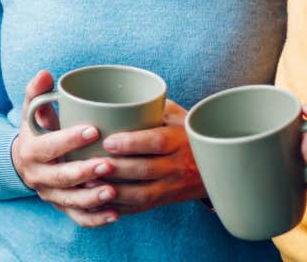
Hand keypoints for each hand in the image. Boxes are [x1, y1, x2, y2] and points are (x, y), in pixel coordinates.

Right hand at [10, 70, 118, 227]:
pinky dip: (96, 219)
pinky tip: (116, 214)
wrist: (25, 162)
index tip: (93, 130)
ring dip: (92, 198)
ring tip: (113, 191)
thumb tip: (45, 74)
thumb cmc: (38, 131)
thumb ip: (37, 93)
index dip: (69, 140)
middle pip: (60, 178)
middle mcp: (38, 177)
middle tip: (108, 163)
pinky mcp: (62, 207)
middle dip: (84, 172)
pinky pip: (78, 218)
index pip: (48, 147)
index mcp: (31, 151)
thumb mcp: (33, 112)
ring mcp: (51, 195)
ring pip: (70, 201)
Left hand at [99, 99, 205, 213]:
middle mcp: (178, 165)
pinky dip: (119, 206)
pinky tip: (100, 199)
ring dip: (114, 190)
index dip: (131, 143)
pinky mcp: (165, 200)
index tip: (108, 141)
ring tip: (89, 182)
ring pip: (141, 193)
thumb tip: (118, 98)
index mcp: (180, 139)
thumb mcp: (178, 115)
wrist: (216, 166)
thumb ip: (153, 107)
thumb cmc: (188, 133)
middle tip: (90, 163)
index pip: (156, 142)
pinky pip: (140, 208)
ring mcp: (172, 186)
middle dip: (116, 168)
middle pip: (145, 169)